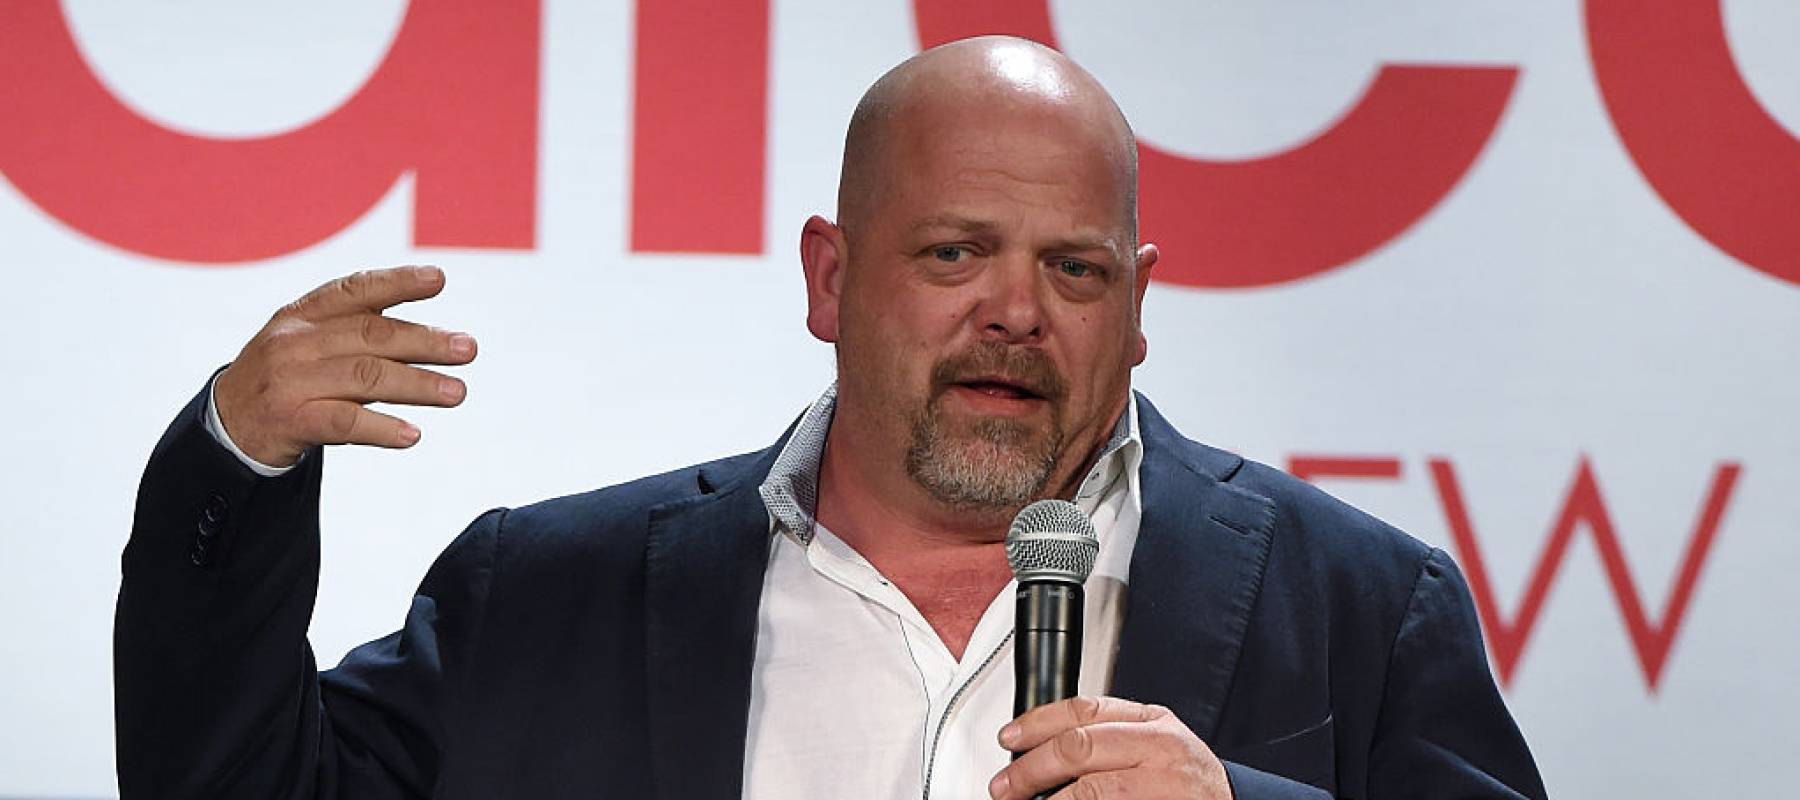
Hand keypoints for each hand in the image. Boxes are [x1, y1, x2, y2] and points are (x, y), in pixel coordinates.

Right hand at [213, 266, 476, 466]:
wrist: (229, 422)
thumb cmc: (289, 375)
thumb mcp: (311, 340)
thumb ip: (360, 330)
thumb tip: (435, 335)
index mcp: (304, 313)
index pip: (355, 289)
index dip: (397, 282)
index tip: (438, 280)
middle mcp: (296, 341)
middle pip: (371, 336)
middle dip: (425, 341)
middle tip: (468, 349)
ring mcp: (292, 381)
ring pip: (365, 378)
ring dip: (418, 385)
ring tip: (457, 392)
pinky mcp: (290, 421)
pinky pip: (344, 423)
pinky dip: (382, 429)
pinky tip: (413, 435)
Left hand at [989, 695, 1231, 799]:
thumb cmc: (1189, 783)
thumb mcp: (1156, 743)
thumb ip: (1110, 736)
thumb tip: (1042, 748)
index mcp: (1154, 722)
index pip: (1084, 710)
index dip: (1038, 722)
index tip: (1010, 738)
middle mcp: (1159, 750)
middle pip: (1078, 748)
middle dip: (1031, 768)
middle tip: (1006, 786)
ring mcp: (1162, 787)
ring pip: (1089, 790)